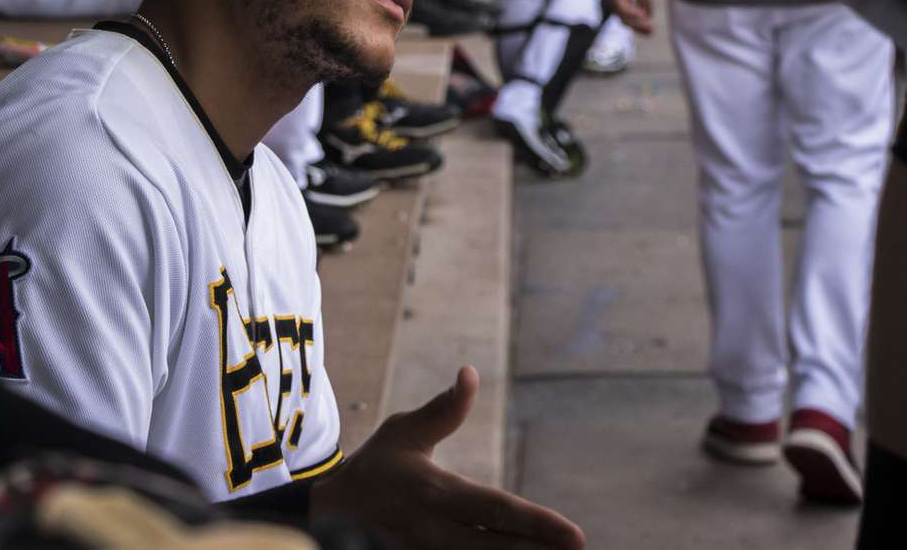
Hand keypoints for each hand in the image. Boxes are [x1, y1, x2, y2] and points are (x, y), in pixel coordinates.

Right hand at [311, 367, 584, 548]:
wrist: (326, 512)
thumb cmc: (375, 467)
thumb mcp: (404, 431)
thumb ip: (444, 409)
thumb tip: (471, 374)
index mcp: (434, 493)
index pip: (495, 510)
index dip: (537, 524)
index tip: (575, 534)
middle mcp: (433, 531)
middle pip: (496, 548)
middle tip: (580, 549)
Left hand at [605, 0, 653, 34]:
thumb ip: (645, 0)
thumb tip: (650, 14)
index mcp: (620, 1)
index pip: (629, 18)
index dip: (640, 26)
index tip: (652, 32)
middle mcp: (614, 1)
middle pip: (626, 21)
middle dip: (639, 27)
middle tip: (651, 32)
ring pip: (625, 16)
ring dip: (638, 22)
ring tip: (649, 25)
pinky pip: (624, 7)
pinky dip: (634, 12)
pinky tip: (644, 15)